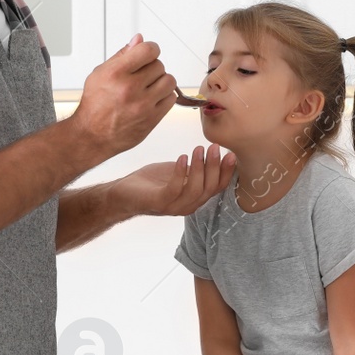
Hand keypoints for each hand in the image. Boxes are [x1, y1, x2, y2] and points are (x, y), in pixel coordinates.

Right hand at [70, 35, 177, 156]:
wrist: (92, 135)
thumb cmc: (95, 105)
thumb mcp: (100, 73)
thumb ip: (122, 55)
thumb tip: (139, 39)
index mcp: (116, 73)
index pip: (148, 50)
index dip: (150, 49)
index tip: (148, 53)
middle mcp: (130, 88)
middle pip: (159, 65)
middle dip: (152, 68)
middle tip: (142, 76)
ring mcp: (143, 105)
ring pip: (169, 81)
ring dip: (161, 81)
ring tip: (149, 87)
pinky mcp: (152, 118)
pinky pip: (171, 98)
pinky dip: (164, 96)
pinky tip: (152, 99)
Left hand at [113, 143, 234, 215]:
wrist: (124, 194)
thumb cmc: (152, 182)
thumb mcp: (179, 172)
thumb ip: (195, 168)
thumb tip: (214, 151)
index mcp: (196, 198)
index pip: (217, 187)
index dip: (226, 172)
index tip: (230, 154)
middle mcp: (189, 205)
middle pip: (209, 188)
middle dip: (215, 166)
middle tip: (214, 147)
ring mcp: (174, 207)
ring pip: (195, 189)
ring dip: (199, 168)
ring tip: (198, 149)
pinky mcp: (159, 203)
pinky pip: (174, 189)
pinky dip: (180, 173)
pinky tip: (182, 158)